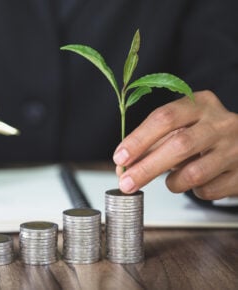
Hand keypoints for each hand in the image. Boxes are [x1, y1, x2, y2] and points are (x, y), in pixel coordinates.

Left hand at [114, 90, 237, 199]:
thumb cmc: (204, 135)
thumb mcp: (181, 128)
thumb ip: (152, 144)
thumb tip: (123, 167)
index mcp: (201, 104)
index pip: (164, 117)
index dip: (138, 139)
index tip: (120, 158)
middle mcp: (221, 122)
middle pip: (178, 145)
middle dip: (147, 168)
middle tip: (127, 183)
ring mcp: (236, 148)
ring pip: (194, 173)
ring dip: (173, 183)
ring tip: (172, 181)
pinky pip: (209, 190)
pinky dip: (195, 191)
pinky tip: (197, 182)